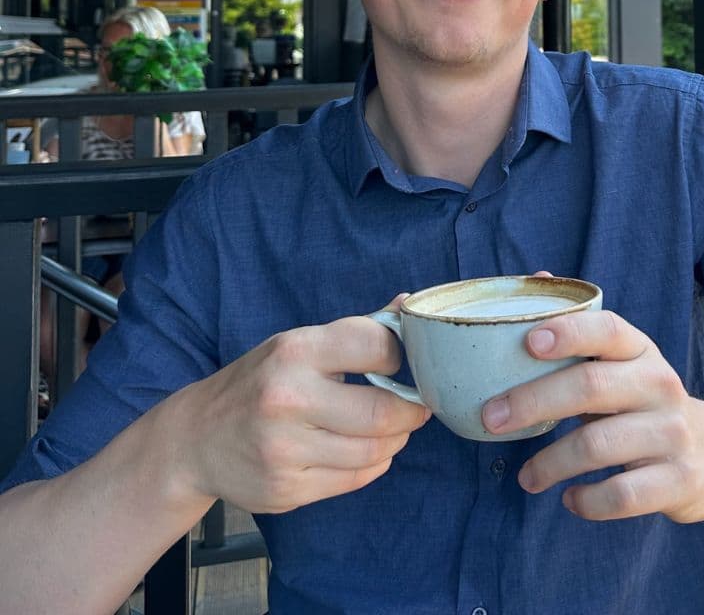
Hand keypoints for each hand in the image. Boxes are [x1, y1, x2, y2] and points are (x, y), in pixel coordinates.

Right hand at [175, 302, 430, 513]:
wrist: (195, 439)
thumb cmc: (261, 381)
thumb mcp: (300, 344)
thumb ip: (358, 331)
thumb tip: (409, 304)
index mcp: (295, 351)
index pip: (376, 347)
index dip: (402, 356)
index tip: (404, 363)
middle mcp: (287, 399)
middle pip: (382, 412)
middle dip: (411, 410)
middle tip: (417, 406)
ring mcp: (284, 450)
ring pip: (373, 452)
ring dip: (395, 439)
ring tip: (394, 428)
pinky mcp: (286, 490)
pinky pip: (354, 479)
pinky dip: (373, 464)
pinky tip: (367, 450)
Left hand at [480, 311, 703, 523]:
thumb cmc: (644, 402)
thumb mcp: (623, 362)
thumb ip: (581, 330)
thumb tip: (539, 276)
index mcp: (641, 350)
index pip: (607, 330)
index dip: (568, 332)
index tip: (528, 342)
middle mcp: (659, 385)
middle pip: (590, 386)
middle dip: (532, 402)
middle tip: (492, 418)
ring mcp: (671, 434)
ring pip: (598, 446)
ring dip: (550, 462)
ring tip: (526, 476)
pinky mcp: (677, 481)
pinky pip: (622, 496)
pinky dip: (588, 501)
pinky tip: (570, 499)